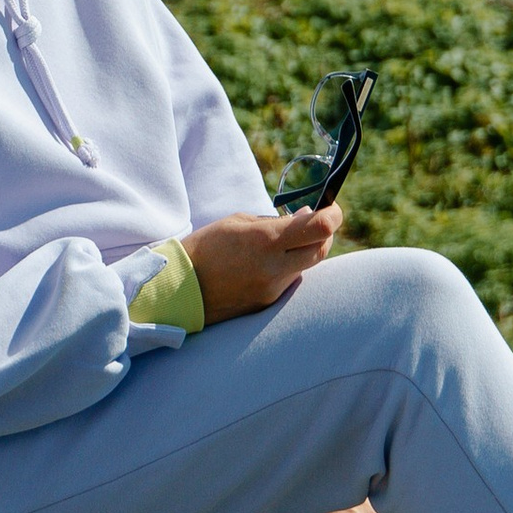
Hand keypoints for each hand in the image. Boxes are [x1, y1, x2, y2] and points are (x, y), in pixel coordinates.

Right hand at [182, 204, 343, 322]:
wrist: (180, 288)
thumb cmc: (207, 246)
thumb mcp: (240, 222)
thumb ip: (277, 222)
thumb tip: (307, 217)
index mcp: (266, 241)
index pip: (319, 228)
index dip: (332, 215)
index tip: (330, 208)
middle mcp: (274, 267)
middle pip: (322, 249)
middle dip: (324, 234)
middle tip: (314, 223)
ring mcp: (272, 289)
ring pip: (306, 266)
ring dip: (304, 251)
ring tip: (283, 242)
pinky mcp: (267, 304)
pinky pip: (289, 281)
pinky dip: (288, 267)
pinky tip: (267, 262)